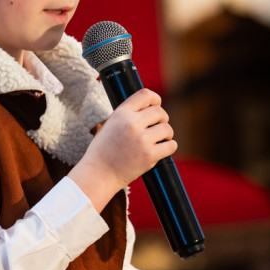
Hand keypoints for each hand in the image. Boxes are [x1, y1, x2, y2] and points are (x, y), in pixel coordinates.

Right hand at [70, 89, 176, 211]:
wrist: (98, 174)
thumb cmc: (103, 150)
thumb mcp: (110, 124)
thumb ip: (127, 114)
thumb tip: (149, 107)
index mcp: (121, 113)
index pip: (145, 95)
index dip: (155, 99)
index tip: (156, 105)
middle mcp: (132, 124)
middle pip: (160, 111)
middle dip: (162, 119)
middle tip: (158, 127)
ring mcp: (142, 140)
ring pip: (167, 128)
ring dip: (166, 134)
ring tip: (160, 139)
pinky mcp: (149, 156)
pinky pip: (171, 145)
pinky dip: (169, 146)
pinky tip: (163, 148)